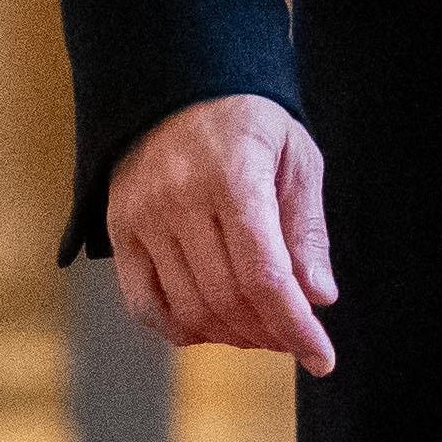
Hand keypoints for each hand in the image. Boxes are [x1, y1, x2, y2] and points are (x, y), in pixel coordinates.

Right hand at [105, 95, 337, 373]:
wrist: (178, 82)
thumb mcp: (295, 158)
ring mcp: (142, 216)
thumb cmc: (248, 120)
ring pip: (188, 308)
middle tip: (293, 337)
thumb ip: (306, 230)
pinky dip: (179, 329)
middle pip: (228, 299)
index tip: (323, 359)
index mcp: (234, 177)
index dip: (296, 327)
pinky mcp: (119, 228)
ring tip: (258, 331)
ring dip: (231, 335)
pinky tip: (209, 328)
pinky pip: (143, 303)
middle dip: (270, 333)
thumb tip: (318, 297)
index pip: (265, 276)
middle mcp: (180, 199)